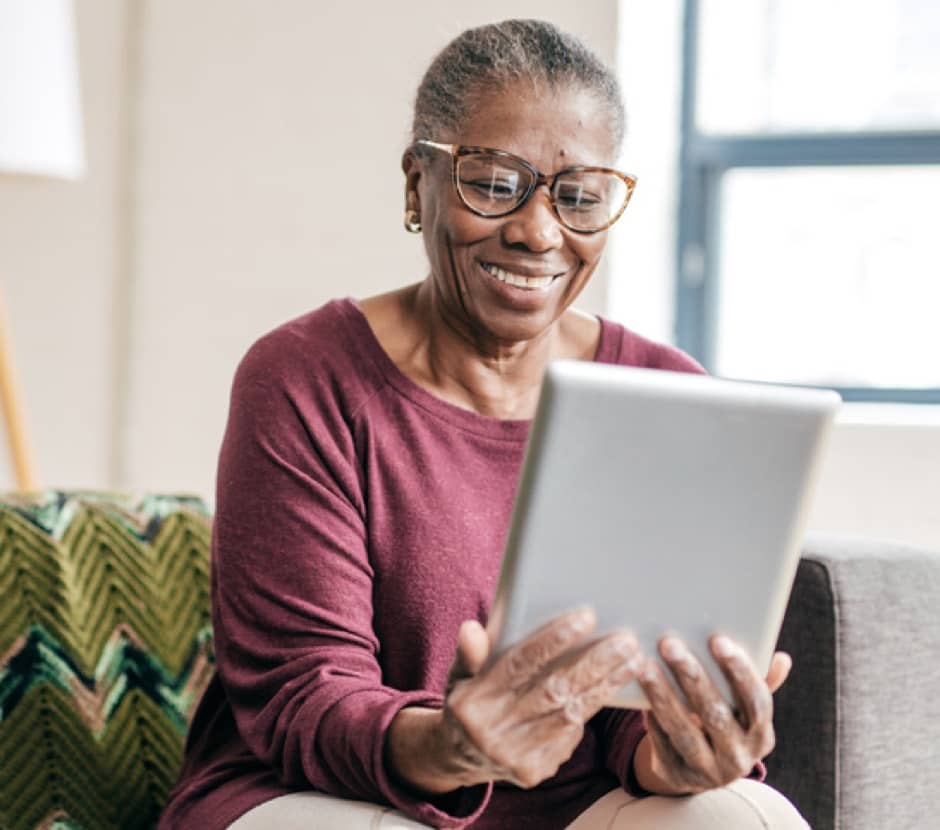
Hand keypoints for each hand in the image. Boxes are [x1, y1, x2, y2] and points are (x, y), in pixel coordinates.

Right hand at [421, 608, 641, 790]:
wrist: (459, 758)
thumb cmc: (467, 702)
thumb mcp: (458, 676)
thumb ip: (468, 653)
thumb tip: (471, 629)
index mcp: (471, 702)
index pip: (519, 664)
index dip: (553, 640)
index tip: (587, 616)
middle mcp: (492, 733)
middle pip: (553, 690)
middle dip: (594, 664)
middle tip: (626, 640)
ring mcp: (514, 756)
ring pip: (570, 714)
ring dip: (605, 686)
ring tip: (632, 660)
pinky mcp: (533, 772)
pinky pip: (570, 736)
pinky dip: (591, 709)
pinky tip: (613, 687)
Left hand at [633, 635, 791, 794]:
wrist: (697, 768)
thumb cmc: (722, 720)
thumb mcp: (742, 707)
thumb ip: (758, 681)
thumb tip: (781, 659)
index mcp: (761, 736)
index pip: (757, 702)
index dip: (739, 671)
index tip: (718, 640)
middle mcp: (739, 758)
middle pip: (716, 715)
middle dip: (692, 676)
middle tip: (670, 644)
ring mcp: (708, 772)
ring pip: (684, 731)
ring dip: (663, 696)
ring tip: (645, 665)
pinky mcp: (677, 776)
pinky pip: (662, 743)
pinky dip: (650, 716)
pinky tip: (638, 691)